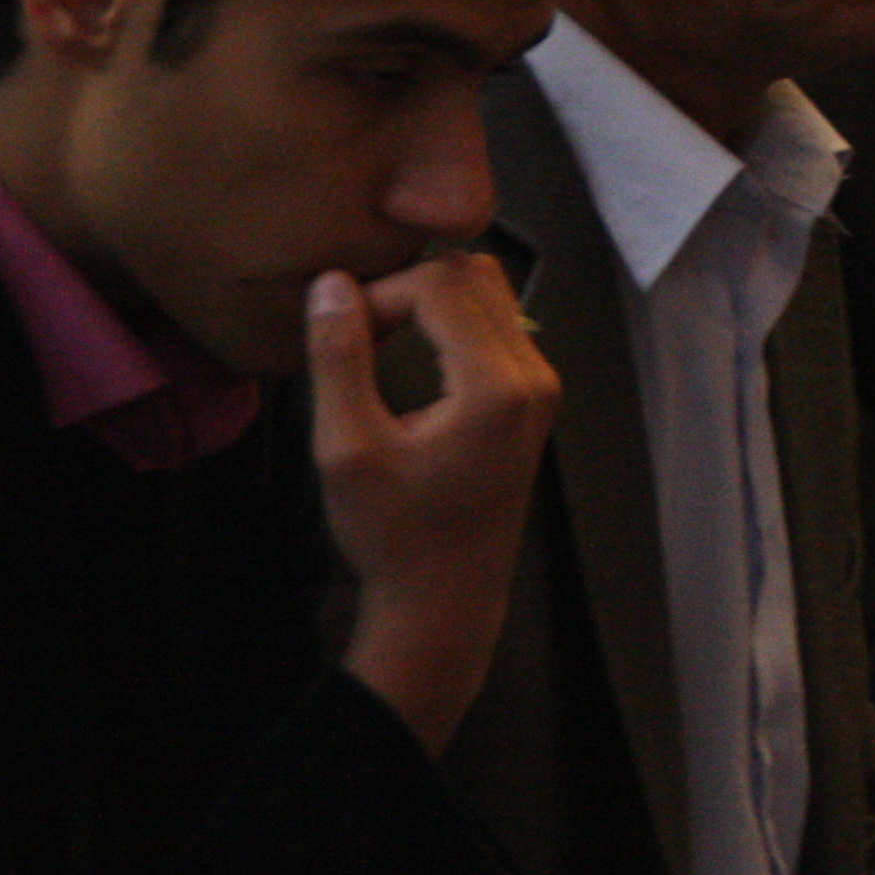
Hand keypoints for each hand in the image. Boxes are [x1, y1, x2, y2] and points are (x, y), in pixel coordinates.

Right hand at [313, 251, 558, 754]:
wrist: (445, 598)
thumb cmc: (395, 537)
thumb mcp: (346, 449)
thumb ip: (339, 360)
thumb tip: (331, 286)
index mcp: (497, 387)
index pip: (439, 285)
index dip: (380, 293)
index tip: (342, 332)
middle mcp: (535, 376)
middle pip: (474, 275)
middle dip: (408, 287)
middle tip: (360, 331)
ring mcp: (542, 386)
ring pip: (491, 293)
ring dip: (431, 300)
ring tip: (379, 341)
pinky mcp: (535, 396)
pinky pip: (500, 324)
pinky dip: (452, 321)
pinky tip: (410, 355)